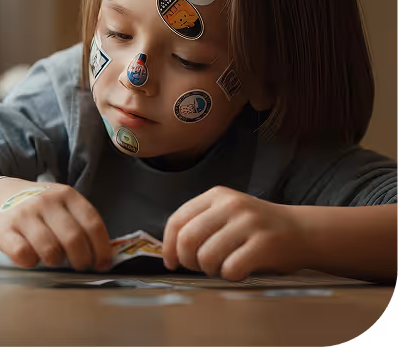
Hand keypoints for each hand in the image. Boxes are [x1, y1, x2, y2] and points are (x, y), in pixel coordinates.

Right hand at [0, 184, 112, 271]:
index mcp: (67, 195)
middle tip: (81, 266)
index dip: (102, 249)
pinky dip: (31, 262)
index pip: (92, 223)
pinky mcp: (5, 229)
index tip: (103, 264)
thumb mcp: (63, 205)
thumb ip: (81, 224)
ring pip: (50, 248)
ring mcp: (25, 214)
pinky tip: (32, 257)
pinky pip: (24, 254)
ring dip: (56, 261)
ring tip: (54, 259)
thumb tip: (103, 256)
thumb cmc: (40, 207)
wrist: (0, 196)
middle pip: (73, 238)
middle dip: (82, 259)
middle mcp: (46, 201)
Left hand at [162, 186, 308, 280]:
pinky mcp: (264, 243)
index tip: (171, 262)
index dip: (168, 245)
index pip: (177, 220)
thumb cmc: (258, 229)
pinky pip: (230, 268)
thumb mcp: (227, 214)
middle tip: (199, 267)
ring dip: (210, 270)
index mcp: (217, 195)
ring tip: (223, 267)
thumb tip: (170, 251)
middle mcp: (231, 205)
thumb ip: (200, 223)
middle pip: (187, 239)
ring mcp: (248, 223)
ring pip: (206, 257)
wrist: (304, 231)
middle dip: (188, 261)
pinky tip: (240, 270)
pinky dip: (230, 276)